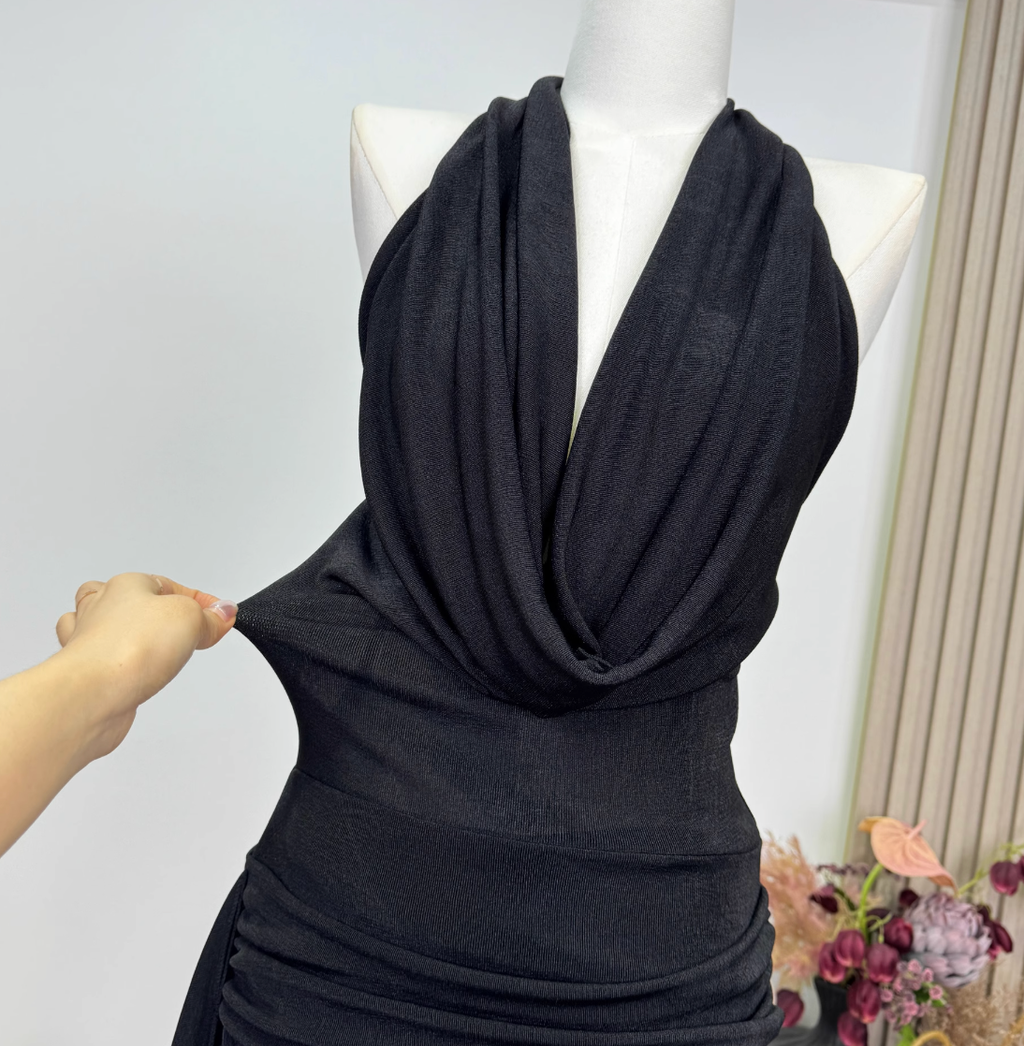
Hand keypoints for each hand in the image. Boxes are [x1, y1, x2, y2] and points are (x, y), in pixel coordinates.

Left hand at [53, 572, 236, 759]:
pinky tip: (130, 671)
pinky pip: (97, 658)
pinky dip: (113, 663)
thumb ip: (209, 616)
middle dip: (150, 607)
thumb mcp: (189, 618)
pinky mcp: (83, 671)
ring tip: (145, 642)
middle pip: (124, 598)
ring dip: (123, 632)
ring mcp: (87, 640)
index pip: (170, 584)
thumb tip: (222, 613)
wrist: (92, 692)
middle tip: (178, 623)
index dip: (201, 600)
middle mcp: (100, 608)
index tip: (221, 616)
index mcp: (126, 584)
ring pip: (100, 625)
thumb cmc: (131, 647)